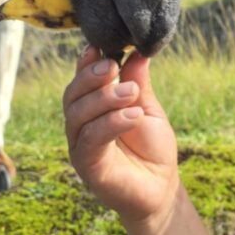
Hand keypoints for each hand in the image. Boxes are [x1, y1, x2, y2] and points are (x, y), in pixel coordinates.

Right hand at [63, 46, 178, 228]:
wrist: (161, 187)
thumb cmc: (153, 148)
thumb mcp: (148, 109)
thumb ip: (139, 83)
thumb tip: (138, 52)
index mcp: (93, 108)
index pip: (82, 82)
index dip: (86, 64)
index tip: (100, 47)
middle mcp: (81, 125)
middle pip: (72, 95)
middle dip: (91, 78)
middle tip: (113, 67)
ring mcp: (80, 146)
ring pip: (78, 115)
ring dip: (104, 99)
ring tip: (132, 93)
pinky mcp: (87, 165)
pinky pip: (91, 139)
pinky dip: (111, 123)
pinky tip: (133, 115)